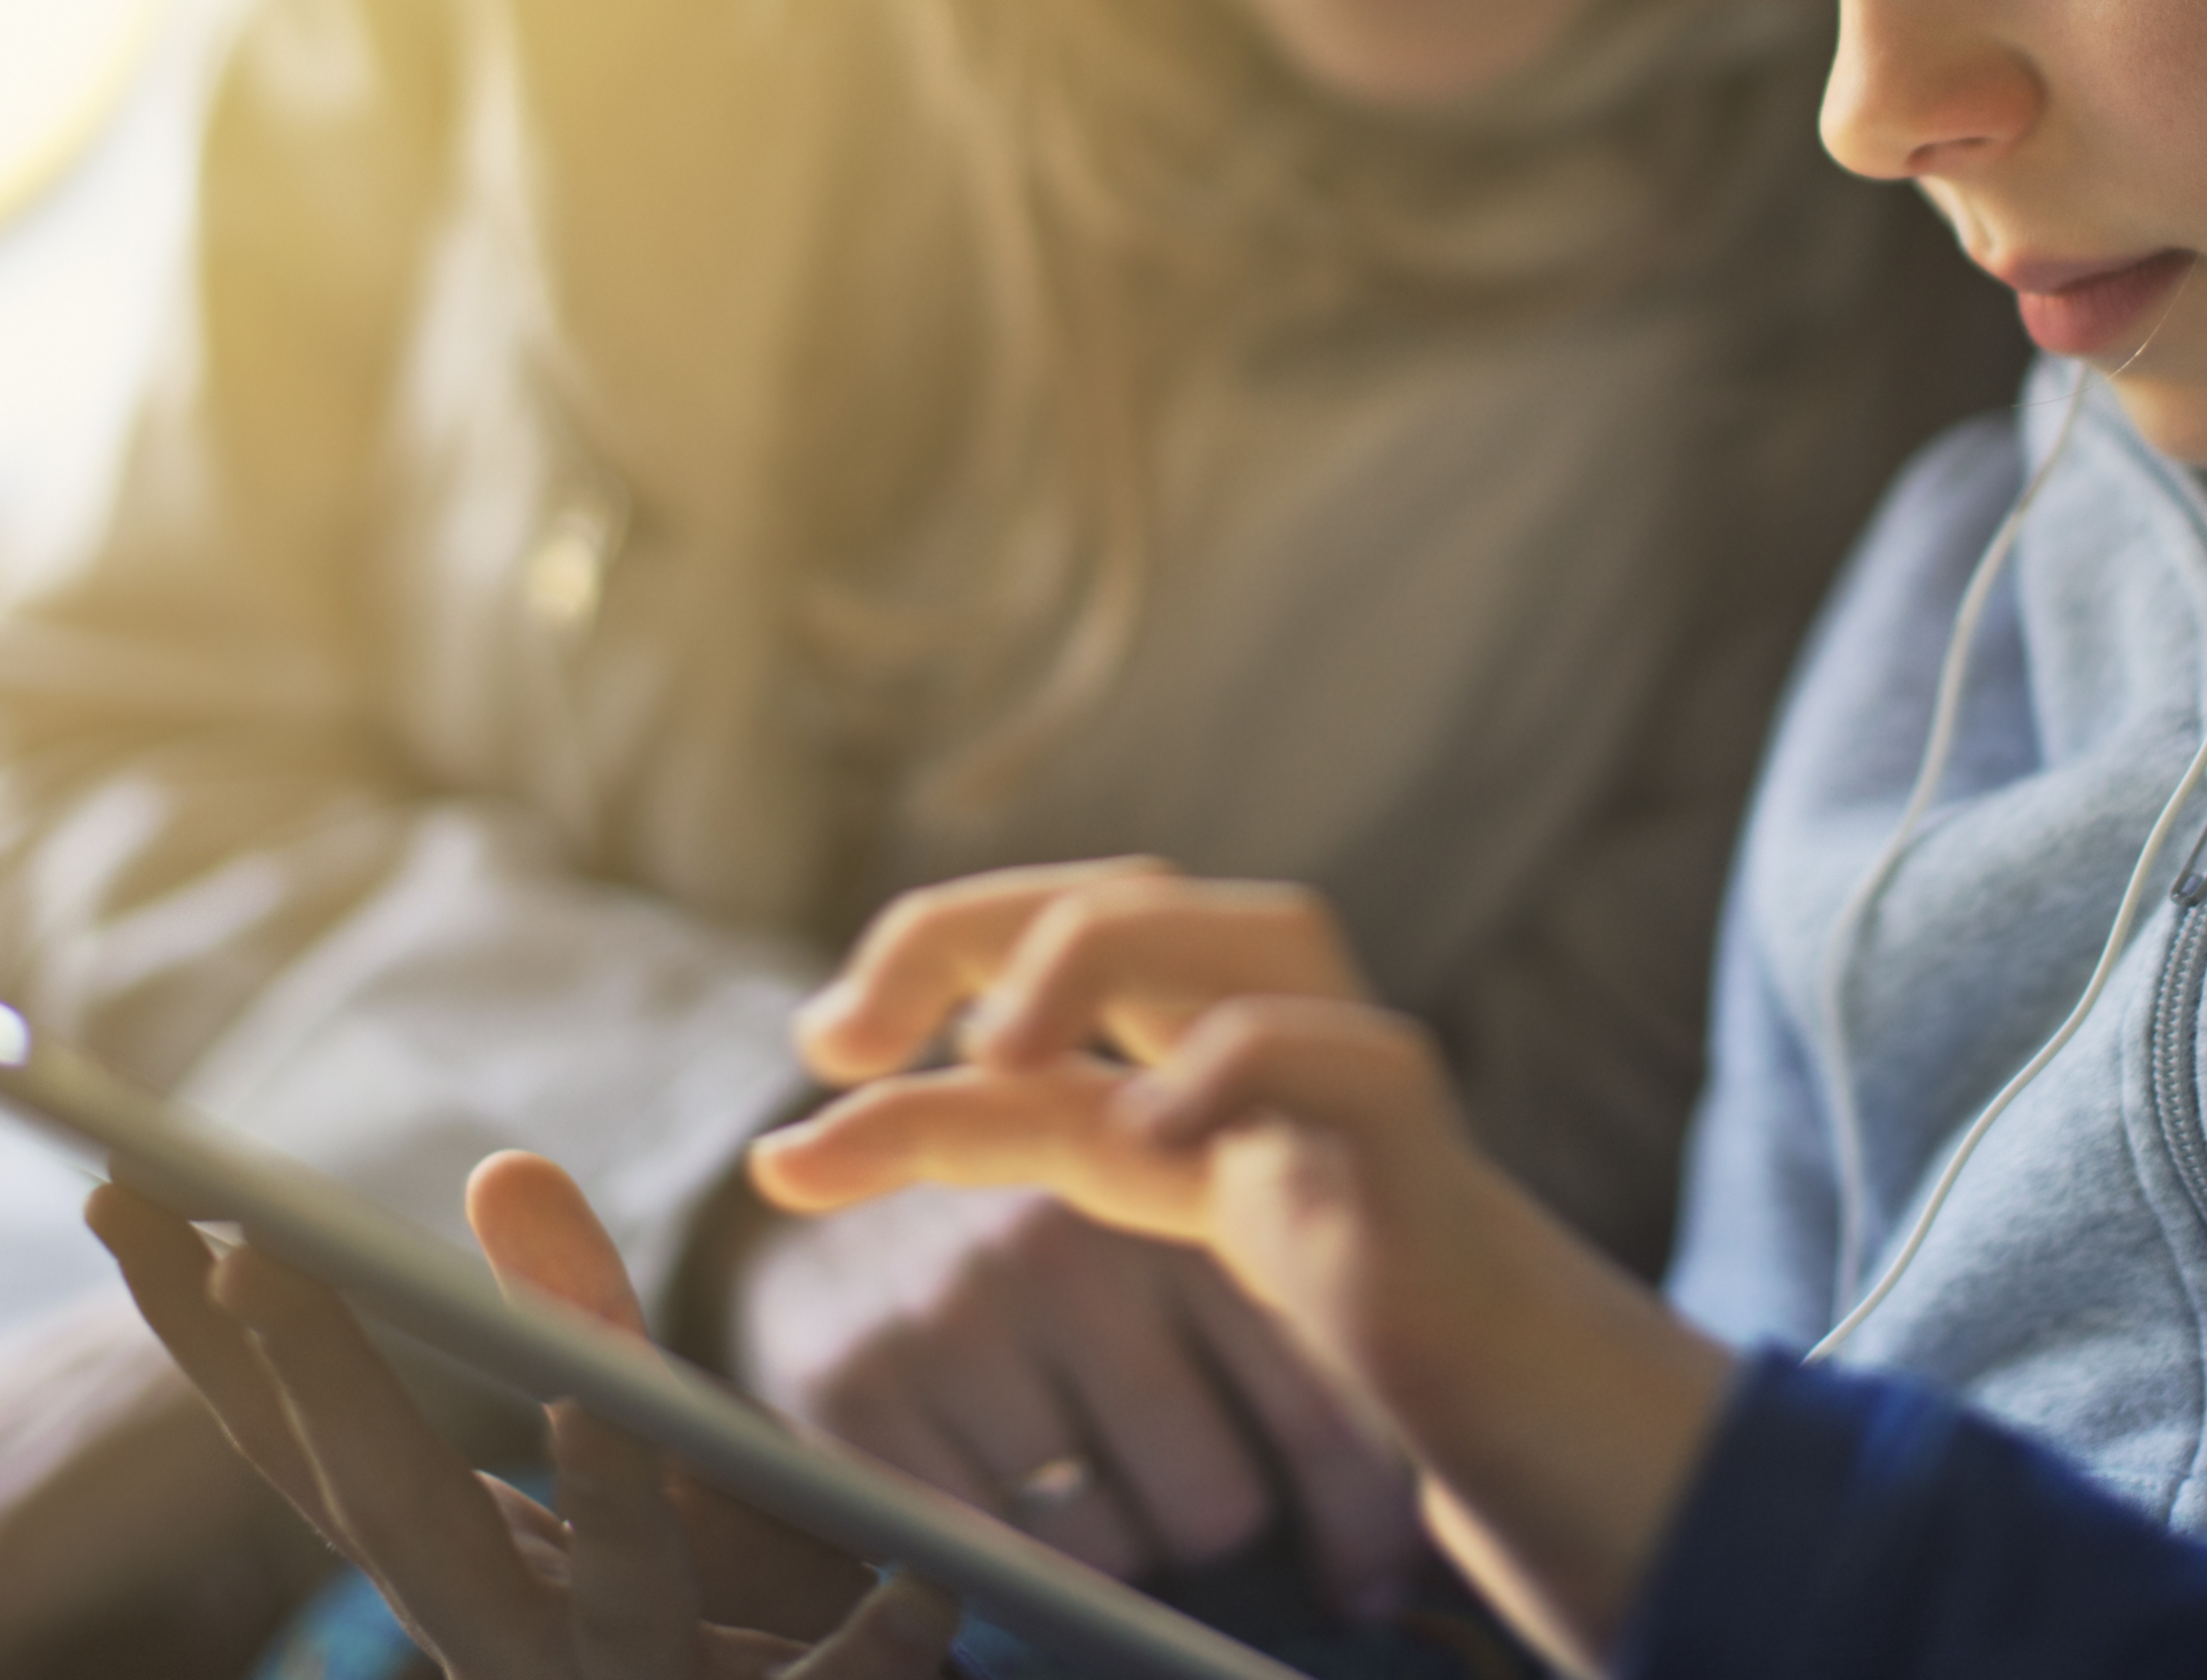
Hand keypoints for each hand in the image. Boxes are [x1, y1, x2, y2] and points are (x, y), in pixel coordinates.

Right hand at [92, 1156, 961, 1679]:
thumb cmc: (727, 1613)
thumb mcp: (658, 1454)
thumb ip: (584, 1322)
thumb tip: (504, 1167)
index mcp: (475, 1570)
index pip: (318, 1449)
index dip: (215, 1342)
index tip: (122, 1197)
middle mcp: (522, 1645)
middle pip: (408, 1524)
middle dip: (330, 1390)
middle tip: (256, 1248)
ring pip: (616, 1618)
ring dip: (611, 1514)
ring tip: (598, 1399)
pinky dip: (864, 1656)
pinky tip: (916, 1604)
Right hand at [726, 1182, 1424, 1612]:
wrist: (838, 1203)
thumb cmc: (1047, 1253)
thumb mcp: (1165, 1239)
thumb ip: (1277, 1332)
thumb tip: (1390, 1558)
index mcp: (1173, 1200)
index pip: (1313, 1411)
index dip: (1360, 1528)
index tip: (1368, 1589)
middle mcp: (1062, 1246)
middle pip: (1214, 1506)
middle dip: (1218, 1533)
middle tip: (1190, 1510)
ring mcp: (954, 1316)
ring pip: (1103, 1547)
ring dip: (1112, 1553)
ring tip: (1084, 1487)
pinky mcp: (857, 1387)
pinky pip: (985, 1558)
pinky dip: (1007, 1565)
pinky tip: (1006, 1509)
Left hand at [752, 862, 1733, 1672]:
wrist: (1437, 1318)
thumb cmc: (1267, 1208)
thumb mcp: (1079, 1159)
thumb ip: (941, 1138)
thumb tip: (769, 1158)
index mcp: (1175, 969)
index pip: (1035, 904)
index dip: (918, 946)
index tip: (822, 1045)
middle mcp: (1259, 969)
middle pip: (1118, 889)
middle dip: (974, 935)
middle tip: (856, 1042)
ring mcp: (1343, 1026)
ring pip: (1247, 925)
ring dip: (1101, 959)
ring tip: (999, 1051)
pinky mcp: (1403, 1103)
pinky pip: (1327, 1049)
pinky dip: (1227, 1074)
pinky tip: (1150, 1139)